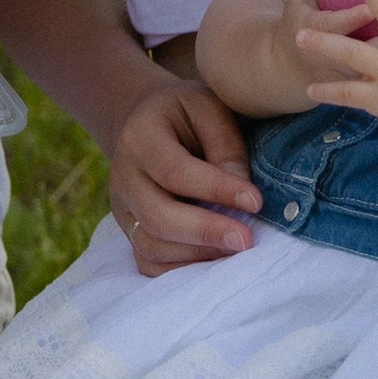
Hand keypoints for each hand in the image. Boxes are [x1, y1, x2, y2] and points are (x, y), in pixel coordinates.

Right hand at [108, 74, 261, 270]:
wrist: (144, 123)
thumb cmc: (185, 115)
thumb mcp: (208, 108)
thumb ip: (226, 146)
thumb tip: (244, 198)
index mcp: (140, 137)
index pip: (174, 171)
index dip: (216, 190)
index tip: (255, 202)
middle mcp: (123, 176)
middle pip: (157, 216)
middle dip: (205, 232)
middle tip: (247, 240)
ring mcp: (122, 208)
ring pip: (151, 245)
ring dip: (197, 255)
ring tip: (235, 251)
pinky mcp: (129, 231)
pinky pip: (148, 263)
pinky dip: (181, 270)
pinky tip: (214, 261)